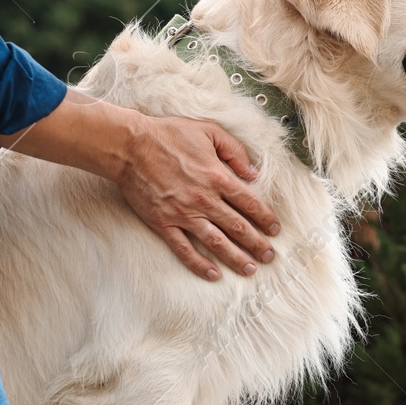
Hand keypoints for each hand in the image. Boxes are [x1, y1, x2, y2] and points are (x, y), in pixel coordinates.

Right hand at [0, 90, 281, 280]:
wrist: (130, 146)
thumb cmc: (169, 134)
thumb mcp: (208, 130)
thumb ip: (234, 150)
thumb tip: (252, 172)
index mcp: (217, 176)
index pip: (249, 203)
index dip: (265, 218)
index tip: (275, 230)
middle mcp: (204, 199)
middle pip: (238, 227)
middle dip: (257, 243)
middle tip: (270, 256)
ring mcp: (183, 214)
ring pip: (216, 242)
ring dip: (236, 258)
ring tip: (251, 269)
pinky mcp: (164, 224)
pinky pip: (184, 249)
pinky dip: (199, 264)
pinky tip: (214, 274)